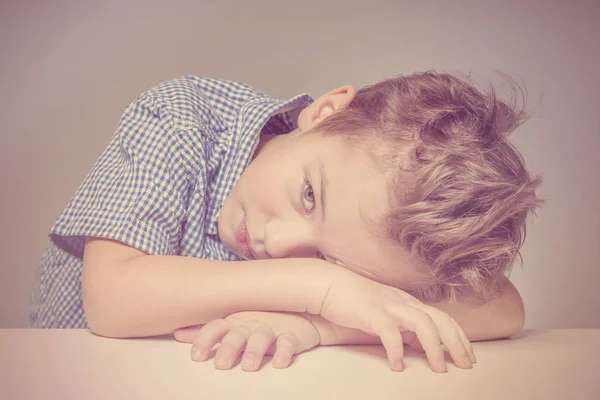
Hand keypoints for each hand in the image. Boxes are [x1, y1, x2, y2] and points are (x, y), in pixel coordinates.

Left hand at [173, 311, 319, 370]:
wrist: (299, 315)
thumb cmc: (260, 320)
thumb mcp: (233, 324)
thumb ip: (207, 331)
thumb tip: (177, 332)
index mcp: (235, 321)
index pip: (216, 326)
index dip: (204, 339)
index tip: (196, 356)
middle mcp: (251, 323)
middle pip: (237, 334)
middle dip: (228, 348)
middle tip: (220, 365)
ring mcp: (271, 328)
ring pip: (262, 338)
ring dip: (254, 351)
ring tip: (248, 366)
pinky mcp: (291, 335)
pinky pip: (288, 343)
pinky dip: (284, 352)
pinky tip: (279, 363)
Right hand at [318, 271, 475, 372]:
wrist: (330, 285)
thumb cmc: (357, 301)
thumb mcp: (387, 314)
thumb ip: (404, 327)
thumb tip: (419, 346)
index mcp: (409, 303)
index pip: (444, 318)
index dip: (459, 337)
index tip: (468, 357)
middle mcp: (404, 302)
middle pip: (440, 320)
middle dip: (456, 343)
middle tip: (465, 365)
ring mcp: (389, 306)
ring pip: (422, 323)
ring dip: (434, 347)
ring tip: (439, 368)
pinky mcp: (372, 313)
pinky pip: (389, 333)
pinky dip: (396, 350)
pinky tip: (397, 366)